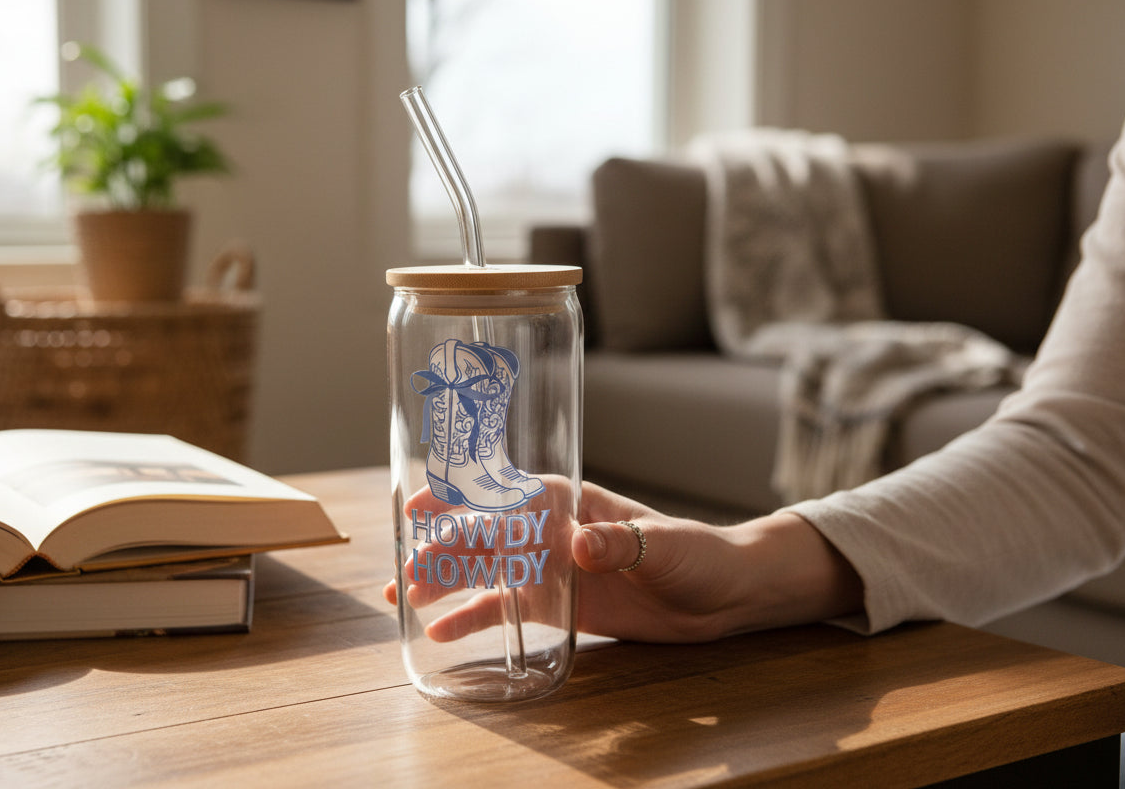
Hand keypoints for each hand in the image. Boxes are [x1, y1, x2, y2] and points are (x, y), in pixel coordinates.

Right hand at [383, 481, 863, 643]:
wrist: (723, 597)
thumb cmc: (698, 554)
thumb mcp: (665, 545)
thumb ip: (621, 542)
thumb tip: (579, 544)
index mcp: (571, 501)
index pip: (505, 490)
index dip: (460, 495)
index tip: (420, 502)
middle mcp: (551, 531)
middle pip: (483, 535)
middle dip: (439, 548)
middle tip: (401, 569)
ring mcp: (550, 569)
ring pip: (484, 572)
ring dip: (443, 582)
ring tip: (401, 599)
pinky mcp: (557, 607)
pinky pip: (507, 611)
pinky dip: (473, 620)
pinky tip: (442, 634)